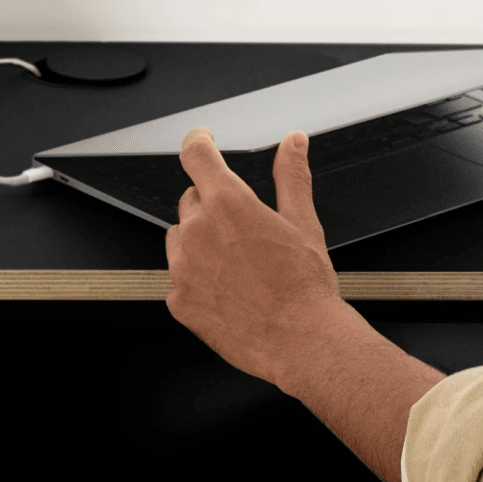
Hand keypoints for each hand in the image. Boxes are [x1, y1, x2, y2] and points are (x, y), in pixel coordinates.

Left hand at [165, 127, 347, 388]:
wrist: (301, 340)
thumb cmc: (304, 286)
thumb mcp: (303, 222)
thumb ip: (291, 175)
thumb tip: (293, 143)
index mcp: (228, 204)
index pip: (196, 155)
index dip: (198, 142)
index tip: (201, 141)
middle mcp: (198, 231)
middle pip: (191, 200)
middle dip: (213, 207)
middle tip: (245, 232)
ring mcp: (182, 268)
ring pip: (180, 239)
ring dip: (200, 243)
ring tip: (238, 266)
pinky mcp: (178, 300)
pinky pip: (179, 278)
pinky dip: (197, 279)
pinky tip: (228, 291)